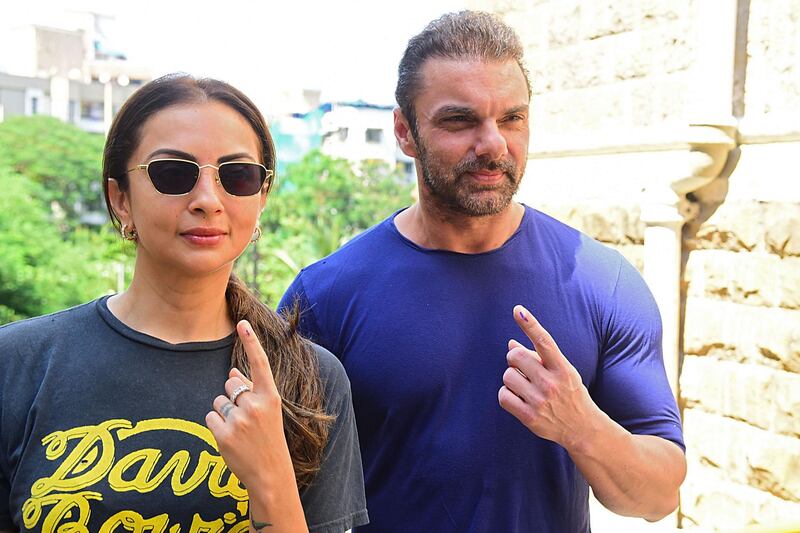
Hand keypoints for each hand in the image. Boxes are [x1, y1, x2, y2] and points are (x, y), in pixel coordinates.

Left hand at [206, 320, 295, 490]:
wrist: (270, 473)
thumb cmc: (269, 438)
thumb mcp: (267, 412)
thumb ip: (251, 390)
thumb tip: (232, 371)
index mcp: (271, 397)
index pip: (260, 364)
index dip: (251, 342)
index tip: (242, 322)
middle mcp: (256, 405)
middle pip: (230, 385)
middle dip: (233, 397)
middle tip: (247, 420)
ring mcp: (240, 420)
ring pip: (218, 401)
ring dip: (224, 413)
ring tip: (240, 431)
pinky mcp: (224, 434)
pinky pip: (210, 417)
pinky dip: (216, 425)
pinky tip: (230, 438)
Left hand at [498, 305, 601, 448]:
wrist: (583, 429)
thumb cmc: (570, 394)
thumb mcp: (562, 372)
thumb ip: (538, 357)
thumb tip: (511, 344)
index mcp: (563, 368)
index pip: (544, 341)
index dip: (530, 324)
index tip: (518, 310)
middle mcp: (552, 383)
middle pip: (516, 356)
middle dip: (514, 359)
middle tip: (522, 368)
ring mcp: (541, 401)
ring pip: (507, 376)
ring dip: (511, 379)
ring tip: (525, 387)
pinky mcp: (530, 417)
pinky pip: (503, 396)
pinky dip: (507, 395)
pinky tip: (518, 399)